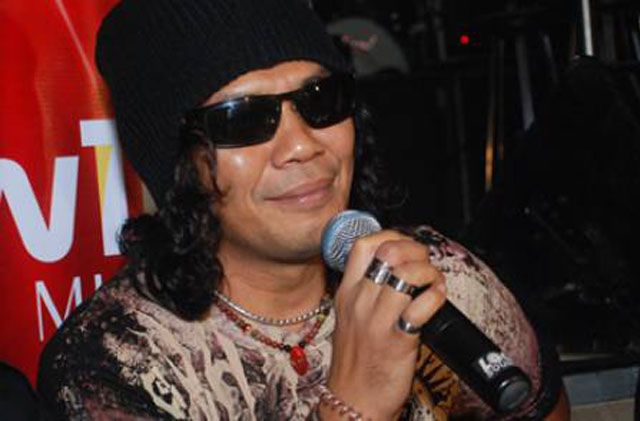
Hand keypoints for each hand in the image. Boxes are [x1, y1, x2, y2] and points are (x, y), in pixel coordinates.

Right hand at [323, 230, 446, 419]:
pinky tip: (437, 300)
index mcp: (346, 293)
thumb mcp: (349, 319)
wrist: (353, 402)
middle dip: (415, 250)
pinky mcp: (397, 339)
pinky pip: (423, 304)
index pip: (363, 245)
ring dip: (429, 272)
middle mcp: (359, 301)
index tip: (404, 246)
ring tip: (434, 282)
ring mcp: (377, 320)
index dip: (390, 236)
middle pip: (389, 252)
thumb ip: (365, 292)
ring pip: (407, 273)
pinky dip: (436, 295)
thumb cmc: (355, 362)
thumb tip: (395, 269)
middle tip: (425, 263)